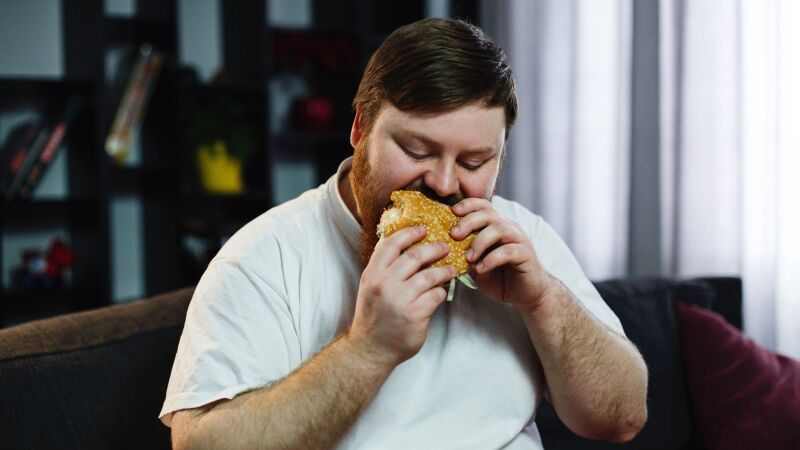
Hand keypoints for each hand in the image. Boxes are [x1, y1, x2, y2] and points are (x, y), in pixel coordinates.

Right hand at [348, 226, 455, 366]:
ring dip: (444, 270)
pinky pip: (435, 296)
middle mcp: (385, 284)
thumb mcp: (370, 287)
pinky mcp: (415, 315)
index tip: (423, 229)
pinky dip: (441, 292)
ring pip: (429, 276)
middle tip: (445, 247)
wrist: (371, 349)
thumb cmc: (373, 316)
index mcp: (372, 274)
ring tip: (451, 270)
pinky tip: (441, 292)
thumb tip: (404, 244)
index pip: (391, 244)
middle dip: (434, 249)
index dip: (410, 233)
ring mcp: (400, 300)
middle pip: (415, 256)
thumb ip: (383, 267)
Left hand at [450, 199, 552, 311]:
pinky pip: (508, 251)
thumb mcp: (477, 265)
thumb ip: (465, 255)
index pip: (483, 206)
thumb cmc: (500, 278)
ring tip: (468, 257)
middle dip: (469, 222)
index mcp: (496, 226)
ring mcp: (519, 240)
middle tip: (454, 235)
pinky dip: (492, 259)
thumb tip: (444, 249)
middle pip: (489, 214)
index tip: (452, 212)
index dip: (468, 205)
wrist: (526, 295)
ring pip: (499, 229)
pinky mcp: (526, 255)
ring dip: (480, 241)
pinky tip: (481, 268)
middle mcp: (509, 228)